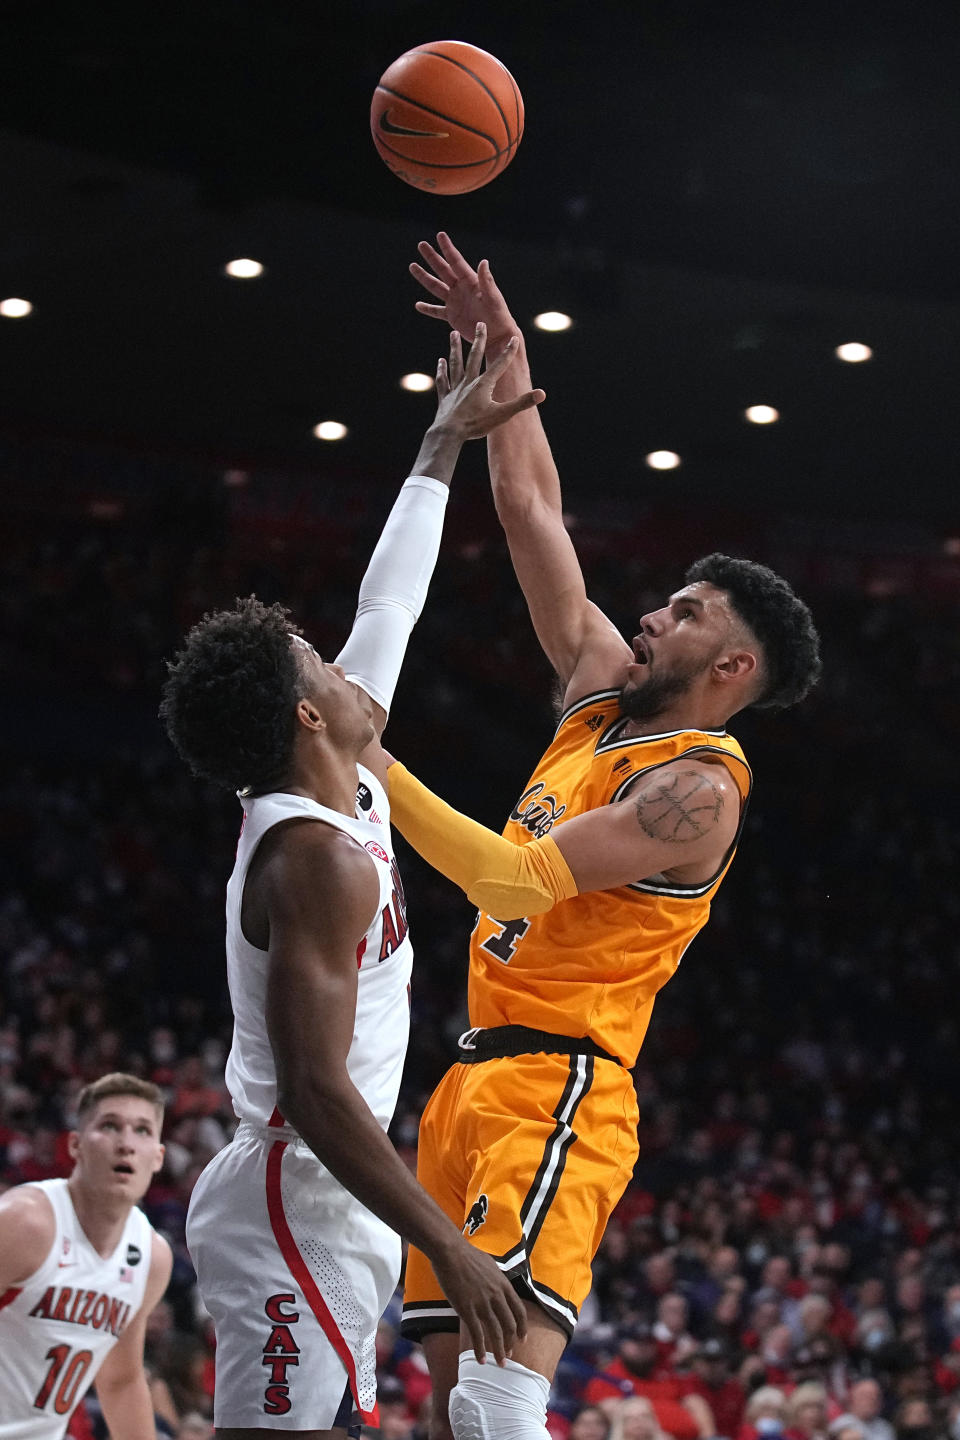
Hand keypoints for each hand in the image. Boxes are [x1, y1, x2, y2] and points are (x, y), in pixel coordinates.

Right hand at [411, 231, 518, 348]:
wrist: (497, 335)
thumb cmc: (498, 315)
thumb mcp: (493, 298)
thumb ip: (486, 281)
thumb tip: (483, 262)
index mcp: (470, 282)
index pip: (456, 261)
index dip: (447, 248)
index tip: (440, 235)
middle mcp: (460, 289)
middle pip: (442, 270)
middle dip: (432, 257)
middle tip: (421, 245)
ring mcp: (455, 302)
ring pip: (435, 287)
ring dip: (424, 277)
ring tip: (412, 266)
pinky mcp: (452, 317)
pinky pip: (436, 311)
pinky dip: (427, 308)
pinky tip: (418, 305)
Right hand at [432, 1236, 527, 1364]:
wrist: (450, 1251)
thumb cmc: (467, 1255)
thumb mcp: (490, 1265)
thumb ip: (496, 1279)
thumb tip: (498, 1286)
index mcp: (503, 1285)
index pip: (519, 1311)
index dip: (522, 1327)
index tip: (523, 1339)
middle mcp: (496, 1296)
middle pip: (509, 1325)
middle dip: (511, 1343)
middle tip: (510, 1355)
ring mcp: (482, 1303)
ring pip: (496, 1333)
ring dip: (499, 1351)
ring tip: (500, 1363)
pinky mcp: (467, 1309)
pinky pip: (477, 1334)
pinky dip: (480, 1350)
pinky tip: (481, 1360)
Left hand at [433, 323, 543, 439]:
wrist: (449, 434)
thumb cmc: (476, 425)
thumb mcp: (502, 415)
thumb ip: (522, 403)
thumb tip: (542, 394)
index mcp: (483, 385)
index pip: (499, 364)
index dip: (508, 351)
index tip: (513, 337)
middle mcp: (468, 382)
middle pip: (474, 356)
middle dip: (479, 340)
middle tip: (480, 324)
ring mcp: (455, 389)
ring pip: (456, 364)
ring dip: (455, 348)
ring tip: (452, 334)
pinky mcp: (445, 398)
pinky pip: (443, 381)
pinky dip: (441, 371)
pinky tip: (441, 362)